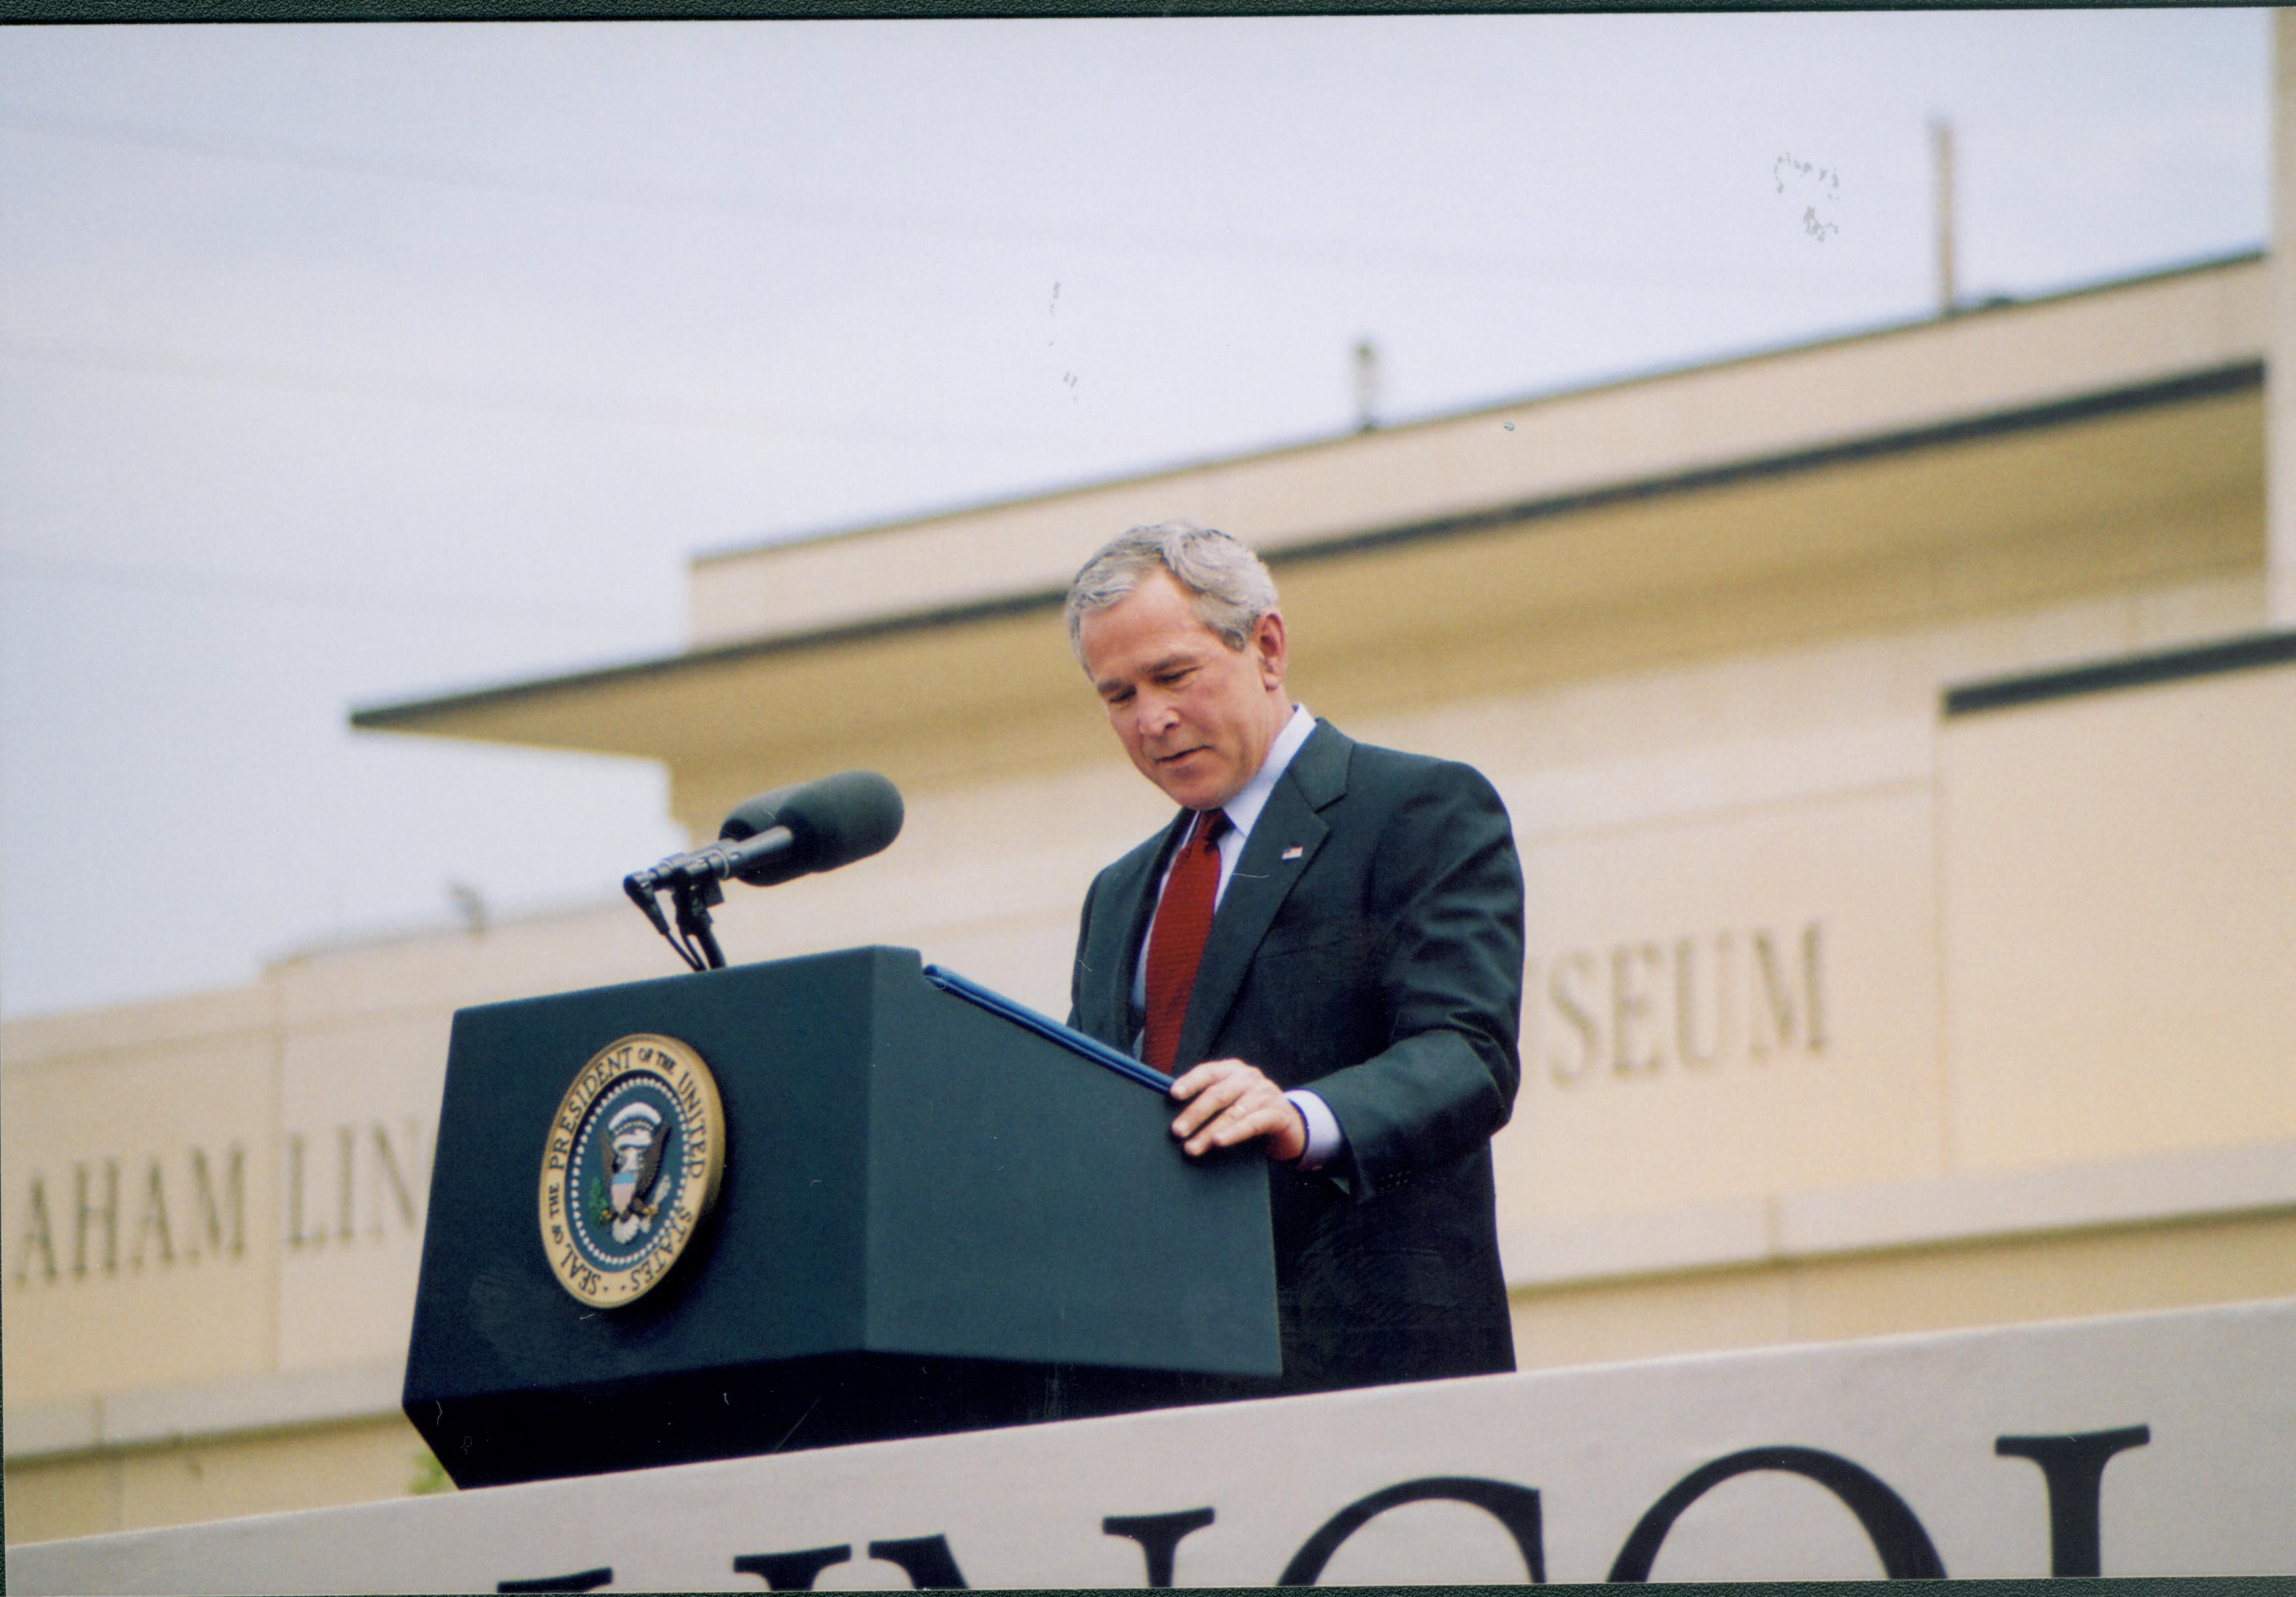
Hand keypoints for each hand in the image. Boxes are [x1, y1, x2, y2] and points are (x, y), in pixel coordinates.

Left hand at [1167, 1059, 1306, 1161]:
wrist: (1290, 1124)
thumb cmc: (1250, 1111)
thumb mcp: (1231, 1099)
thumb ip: (1210, 1100)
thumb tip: (1176, 1116)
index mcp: (1233, 1070)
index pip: (1208, 1072)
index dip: (1190, 1082)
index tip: (1173, 1094)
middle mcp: (1249, 1077)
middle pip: (1217, 1094)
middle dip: (1195, 1114)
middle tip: (1177, 1131)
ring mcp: (1265, 1094)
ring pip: (1232, 1113)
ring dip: (1209, 1132)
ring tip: (1192, 1147)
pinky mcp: (1278, 1113)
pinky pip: (1252, 1124)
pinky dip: (1234, 1133)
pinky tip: (1219, 1142)